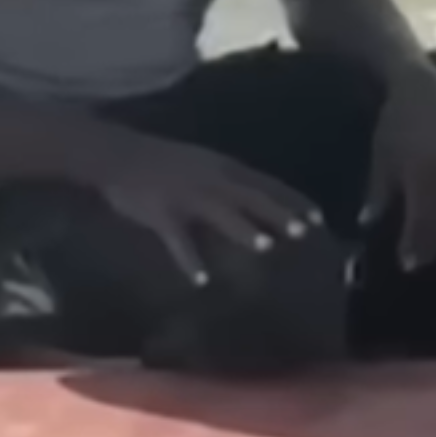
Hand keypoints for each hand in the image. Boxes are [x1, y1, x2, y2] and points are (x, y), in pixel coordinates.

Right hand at [101, 137, 323, 286]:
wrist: (117, 155)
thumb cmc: (160, 159)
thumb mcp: (201, 161)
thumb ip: (226, 178)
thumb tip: (252, 197)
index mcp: (221, 167)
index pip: (265, 183)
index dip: (292, 199)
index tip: (318, 216)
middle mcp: (210, 180)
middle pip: (251, 197)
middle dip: (278, 214)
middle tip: (304, 232)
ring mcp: (186, 197)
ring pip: (221, 214)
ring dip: (244, 230)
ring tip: (265, 247)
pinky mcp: (161, 215)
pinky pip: (179, 242)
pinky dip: (190, 262)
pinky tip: (202, 281)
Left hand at [370, 61, 435, 270]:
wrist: (424, 93)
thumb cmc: (394, 126)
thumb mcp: (380, 160)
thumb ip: (376, 195)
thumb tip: (366, 224)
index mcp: (423, 174)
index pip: (422, 222)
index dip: (414, 246)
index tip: (403, 263)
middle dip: (428, 248)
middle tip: (412, 263)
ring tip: (426, 251)